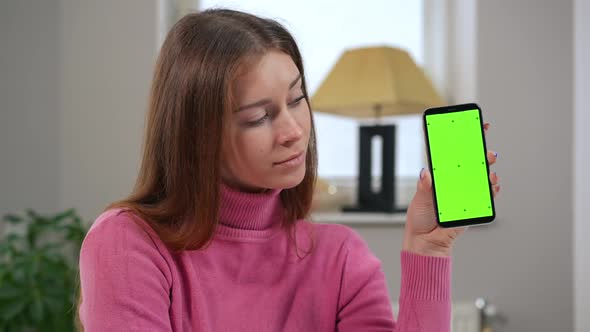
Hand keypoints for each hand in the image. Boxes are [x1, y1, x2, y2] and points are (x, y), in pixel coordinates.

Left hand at [402, 123, 500, 256]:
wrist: (425, 241)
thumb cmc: (420, 218)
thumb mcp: (420, 199)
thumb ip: (425, 187)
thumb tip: (426, 173)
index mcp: (442, 176)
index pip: (455, 154)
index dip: (465, 140)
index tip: (476, 126)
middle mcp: (455, 182)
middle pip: (472, 164)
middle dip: (481, 154)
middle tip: (485, 152)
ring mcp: (465, 194)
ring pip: (481, 178)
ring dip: (488, 172)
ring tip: (489, 170)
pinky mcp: (472, 208)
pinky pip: (485, 197)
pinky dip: (491, 190)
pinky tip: (493, 185)